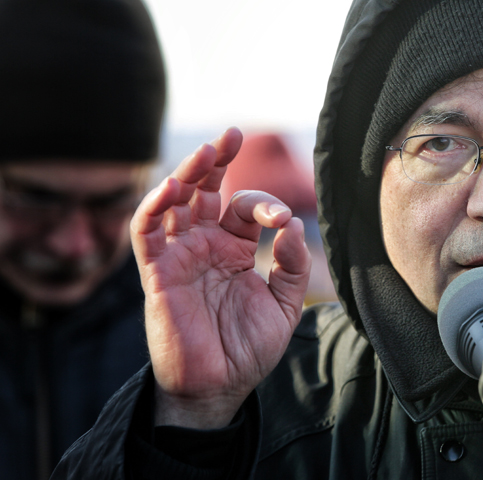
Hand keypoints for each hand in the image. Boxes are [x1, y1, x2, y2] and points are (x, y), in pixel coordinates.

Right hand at [130, 127, 311, 428]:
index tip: (281, 222)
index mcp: (233, 249)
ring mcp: (179, 256)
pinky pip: (146, 232)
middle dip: (215, 160)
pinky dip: (154, 207)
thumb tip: (292, 226)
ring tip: (206, 150)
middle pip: (204, 190)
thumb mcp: (285, 305)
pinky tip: (173, 188)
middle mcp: (204, 245)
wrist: (220, 386)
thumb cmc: (248, 348)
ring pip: (173, 202)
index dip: (264, 205)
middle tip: (231, 134)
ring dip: (186, 174)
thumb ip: (293, 266)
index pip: (243, 207)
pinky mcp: (157, 272)